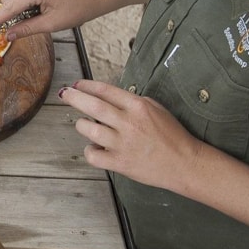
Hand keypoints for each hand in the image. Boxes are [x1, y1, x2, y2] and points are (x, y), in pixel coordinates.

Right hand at [0, 0, 103, 37]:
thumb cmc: (77, 9)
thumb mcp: (51, 24)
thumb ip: (26, 29)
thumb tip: (7, 35)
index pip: (9, 8)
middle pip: (7, 0)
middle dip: (10, 14)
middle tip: (25, 25)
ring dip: (18, 8)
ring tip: (38, 14)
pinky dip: (23, 1)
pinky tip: (38, 7)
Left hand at [60, 80, 205, 190]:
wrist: (184, 163)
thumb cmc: (172, 135)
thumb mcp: (157, 109)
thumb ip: (133, 102)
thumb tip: (109, 98)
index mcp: (138, 107)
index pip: (106, 91)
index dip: (87, 86)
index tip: (77, 85)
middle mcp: (128, 123)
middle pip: (93, 106)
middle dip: (74, 98)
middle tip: (64, 94)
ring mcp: (123, 144)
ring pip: (89, 129)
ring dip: (82, 125)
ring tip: (84, 124)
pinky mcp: (119, 163)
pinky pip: (93, 155)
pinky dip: (90, 150)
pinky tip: (95, 148)